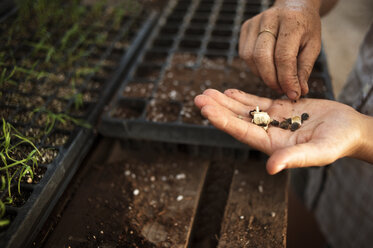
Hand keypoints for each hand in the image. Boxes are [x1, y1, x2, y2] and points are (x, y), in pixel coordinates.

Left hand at [195, 89, 363, 173]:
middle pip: (238, 120)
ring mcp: (273, 120)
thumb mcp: (318, 152)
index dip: (223, 121)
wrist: (349, 130)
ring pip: (245, 109)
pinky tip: (229, 92)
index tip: (205, 110)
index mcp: (272, 145)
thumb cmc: (337, 144)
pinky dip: (243, 97)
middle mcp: (268, 133)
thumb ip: (294, 158)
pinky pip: (258, 101)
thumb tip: (270, 168)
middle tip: (198, 98)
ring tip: (207, 92)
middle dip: (218, 109)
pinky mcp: (281, 108)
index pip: (242, 132)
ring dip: (226, 101)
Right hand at [239, 0, 321, 99]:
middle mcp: (270, 19)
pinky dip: (255, 67)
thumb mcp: (313, 46)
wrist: (293, 6)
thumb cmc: (305, 28)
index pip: (284, 56)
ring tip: (275, 80)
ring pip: (250, 58)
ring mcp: (254, 22)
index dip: (287, 79)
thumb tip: (298, 91)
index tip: (292, 93)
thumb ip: (304, 69)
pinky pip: (244, 55)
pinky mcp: (245, 28)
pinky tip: (267, 68)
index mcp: (291, 21)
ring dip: (262, 75)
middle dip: (271, 79)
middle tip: (281, 90)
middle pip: (262, 57)